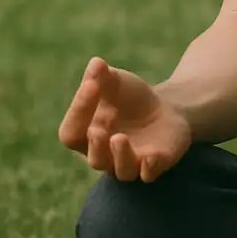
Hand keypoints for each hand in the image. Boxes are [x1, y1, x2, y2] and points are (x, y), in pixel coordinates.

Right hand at [58, 56, 192, 182]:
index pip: (72, 132)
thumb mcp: (116, 82)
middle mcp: (105, 155)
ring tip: (119, 138)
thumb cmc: (130, 98)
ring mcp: (131, 162)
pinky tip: (152, 156)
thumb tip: (96, 63)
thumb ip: (102, 76)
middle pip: (94, 159)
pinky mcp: (156, 164)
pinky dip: (150, 167)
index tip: (91, 85)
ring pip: (121, 171)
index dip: (78, 110)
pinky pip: (149, 174)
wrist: (165, 108)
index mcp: (86, 136)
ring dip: (120, 156)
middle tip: (97, 130)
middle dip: (95, 145)